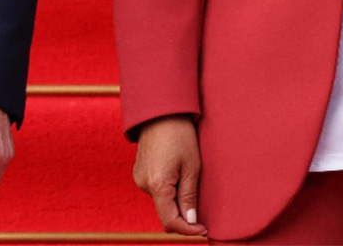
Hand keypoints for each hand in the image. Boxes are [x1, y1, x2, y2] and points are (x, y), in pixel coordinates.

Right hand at [133, 115, 207, 235]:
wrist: (161, 111)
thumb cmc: (180, 135)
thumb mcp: (191, 167)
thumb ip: (189, 197)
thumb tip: (191, 221)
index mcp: (157, 185)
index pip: (170, 221)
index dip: (188, 230)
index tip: (203, 228)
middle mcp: (143, 184)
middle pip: (165, 213)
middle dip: (183, 216)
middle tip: (201, 209)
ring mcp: (139, 178)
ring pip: (161, 202)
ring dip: (175, 201)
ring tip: (188, 182)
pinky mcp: (139, 172)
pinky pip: (155, 190)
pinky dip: (167, 191)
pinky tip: (177, 176)